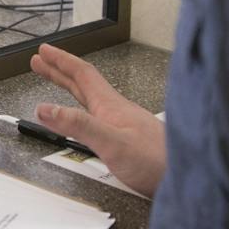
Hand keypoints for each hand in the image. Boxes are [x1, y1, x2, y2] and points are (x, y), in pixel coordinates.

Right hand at [31, 44, 166, 197]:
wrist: (187, 177)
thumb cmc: (157, 161)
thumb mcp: (111, 142)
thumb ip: (78, 125)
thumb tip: (46, 109)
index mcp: (111, 106)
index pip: (82, 74)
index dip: (61, 61)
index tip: (44, 51)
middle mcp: (117, 110)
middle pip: (84, 82)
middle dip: (60, 70)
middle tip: (42, 60)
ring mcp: (123, 124)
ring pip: (90, 97)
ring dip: (70, 86)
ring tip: (55, 80)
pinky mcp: (128, 139)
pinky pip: (97, 114)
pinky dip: (82, 108)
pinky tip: (83, 116)